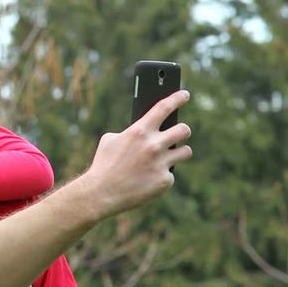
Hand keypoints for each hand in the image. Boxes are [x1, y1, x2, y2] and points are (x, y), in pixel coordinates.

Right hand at [82, 90, 192, 217]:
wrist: (102, 193)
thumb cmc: (104, 164)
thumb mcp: (110, 140)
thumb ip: (130, 132)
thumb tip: (143, 130)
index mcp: (139, 131)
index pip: (164, 107)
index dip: (177, 98)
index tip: (185, 94)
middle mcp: (154, 145)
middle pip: (184, 130)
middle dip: (183, 130)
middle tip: (180, 132)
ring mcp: (161, 164)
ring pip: (185, 151)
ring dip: (179, 152)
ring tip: (171, 155)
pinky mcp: (164, 181)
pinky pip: (170, 173)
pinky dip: (162, 175)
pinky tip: (151, 178)